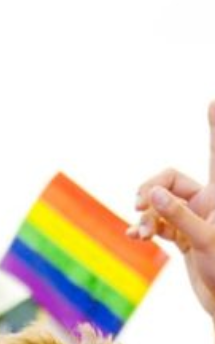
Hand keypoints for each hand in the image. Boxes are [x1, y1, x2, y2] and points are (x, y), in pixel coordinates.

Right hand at [132, 101, 214, 317]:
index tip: (213, 101)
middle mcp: (206, 203)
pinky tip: (136, 238)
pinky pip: (154, 223)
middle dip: (150, 189)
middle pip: (170, 180)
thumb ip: (178, 215)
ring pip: (157, 204)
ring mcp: (191, 219)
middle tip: (139, 204)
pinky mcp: (180, 236)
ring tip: (140, 233)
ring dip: (144, 215)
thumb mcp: (206, 241)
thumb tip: (150, 195)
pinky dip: (143, 228)